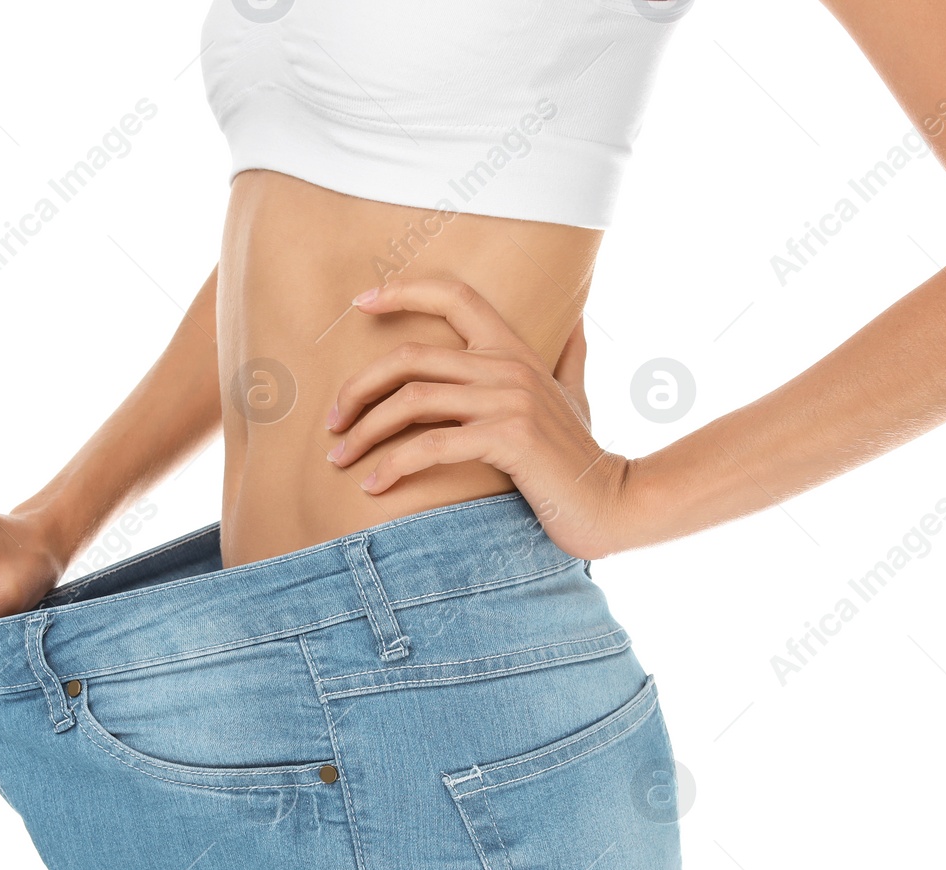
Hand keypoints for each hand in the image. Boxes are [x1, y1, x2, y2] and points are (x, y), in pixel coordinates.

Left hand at [326, 278, 636, 560]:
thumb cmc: (584, 456)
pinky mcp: (507, 440)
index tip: (359, 303)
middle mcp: (509, 367)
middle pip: (410, 357)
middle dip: (358, 388)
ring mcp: (509, 401)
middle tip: (331, 421)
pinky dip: (392, 464)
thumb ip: (569, 356)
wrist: (614, 504)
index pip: (455, 296)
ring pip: (412, 400)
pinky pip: (431, 445)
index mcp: (516, 350)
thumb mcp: (577, 396)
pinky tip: (371, 485)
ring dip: (364, 430)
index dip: (403, 290)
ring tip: (339, 458)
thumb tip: (576, 323)